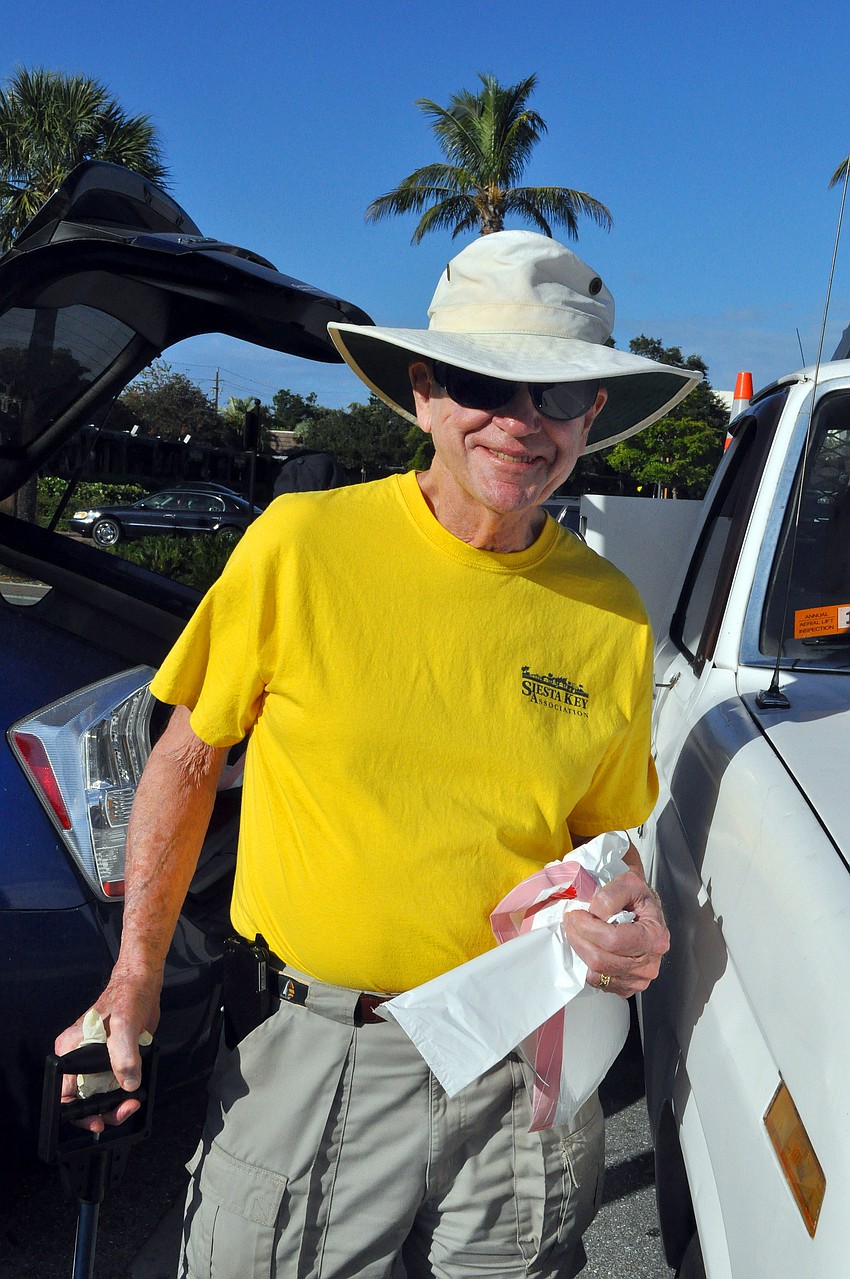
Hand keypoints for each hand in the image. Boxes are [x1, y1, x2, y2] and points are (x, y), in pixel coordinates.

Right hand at [54, 968, 160, 1132]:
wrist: (143, 984)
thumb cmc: (127, 996)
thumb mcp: (124, 1024)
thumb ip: (124, 1055)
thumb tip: (128, 1083)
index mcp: (70, 1049)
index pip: (65, 1092)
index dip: (79, 1112)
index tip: (98, 1118)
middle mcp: (79, 1057)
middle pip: (83, 1099)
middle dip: (102, 1111)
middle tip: (124, 1109)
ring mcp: (96, 1061)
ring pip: (100, 1095)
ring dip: (115, 1104)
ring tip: (133, 1101)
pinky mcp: (113, 1060)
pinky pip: (115, 1084)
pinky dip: (125, 1092)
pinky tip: (136, 1090)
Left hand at [563, 870, 669, 998]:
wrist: (644, 910)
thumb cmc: (638, 898)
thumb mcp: (628, 883)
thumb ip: (610, 896)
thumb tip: (594, 915)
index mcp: (654, 936)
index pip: (612, 940)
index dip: (587, 927)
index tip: (575, 915)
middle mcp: (650, 962)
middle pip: (601, 959)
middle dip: (578, 938)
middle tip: (570, 922)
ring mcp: (639, 978)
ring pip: (597, 972)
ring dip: (580, 950)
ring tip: (578, 932)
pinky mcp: (627, 986)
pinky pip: (599, 982)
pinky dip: (587, 965)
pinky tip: (589, 947)